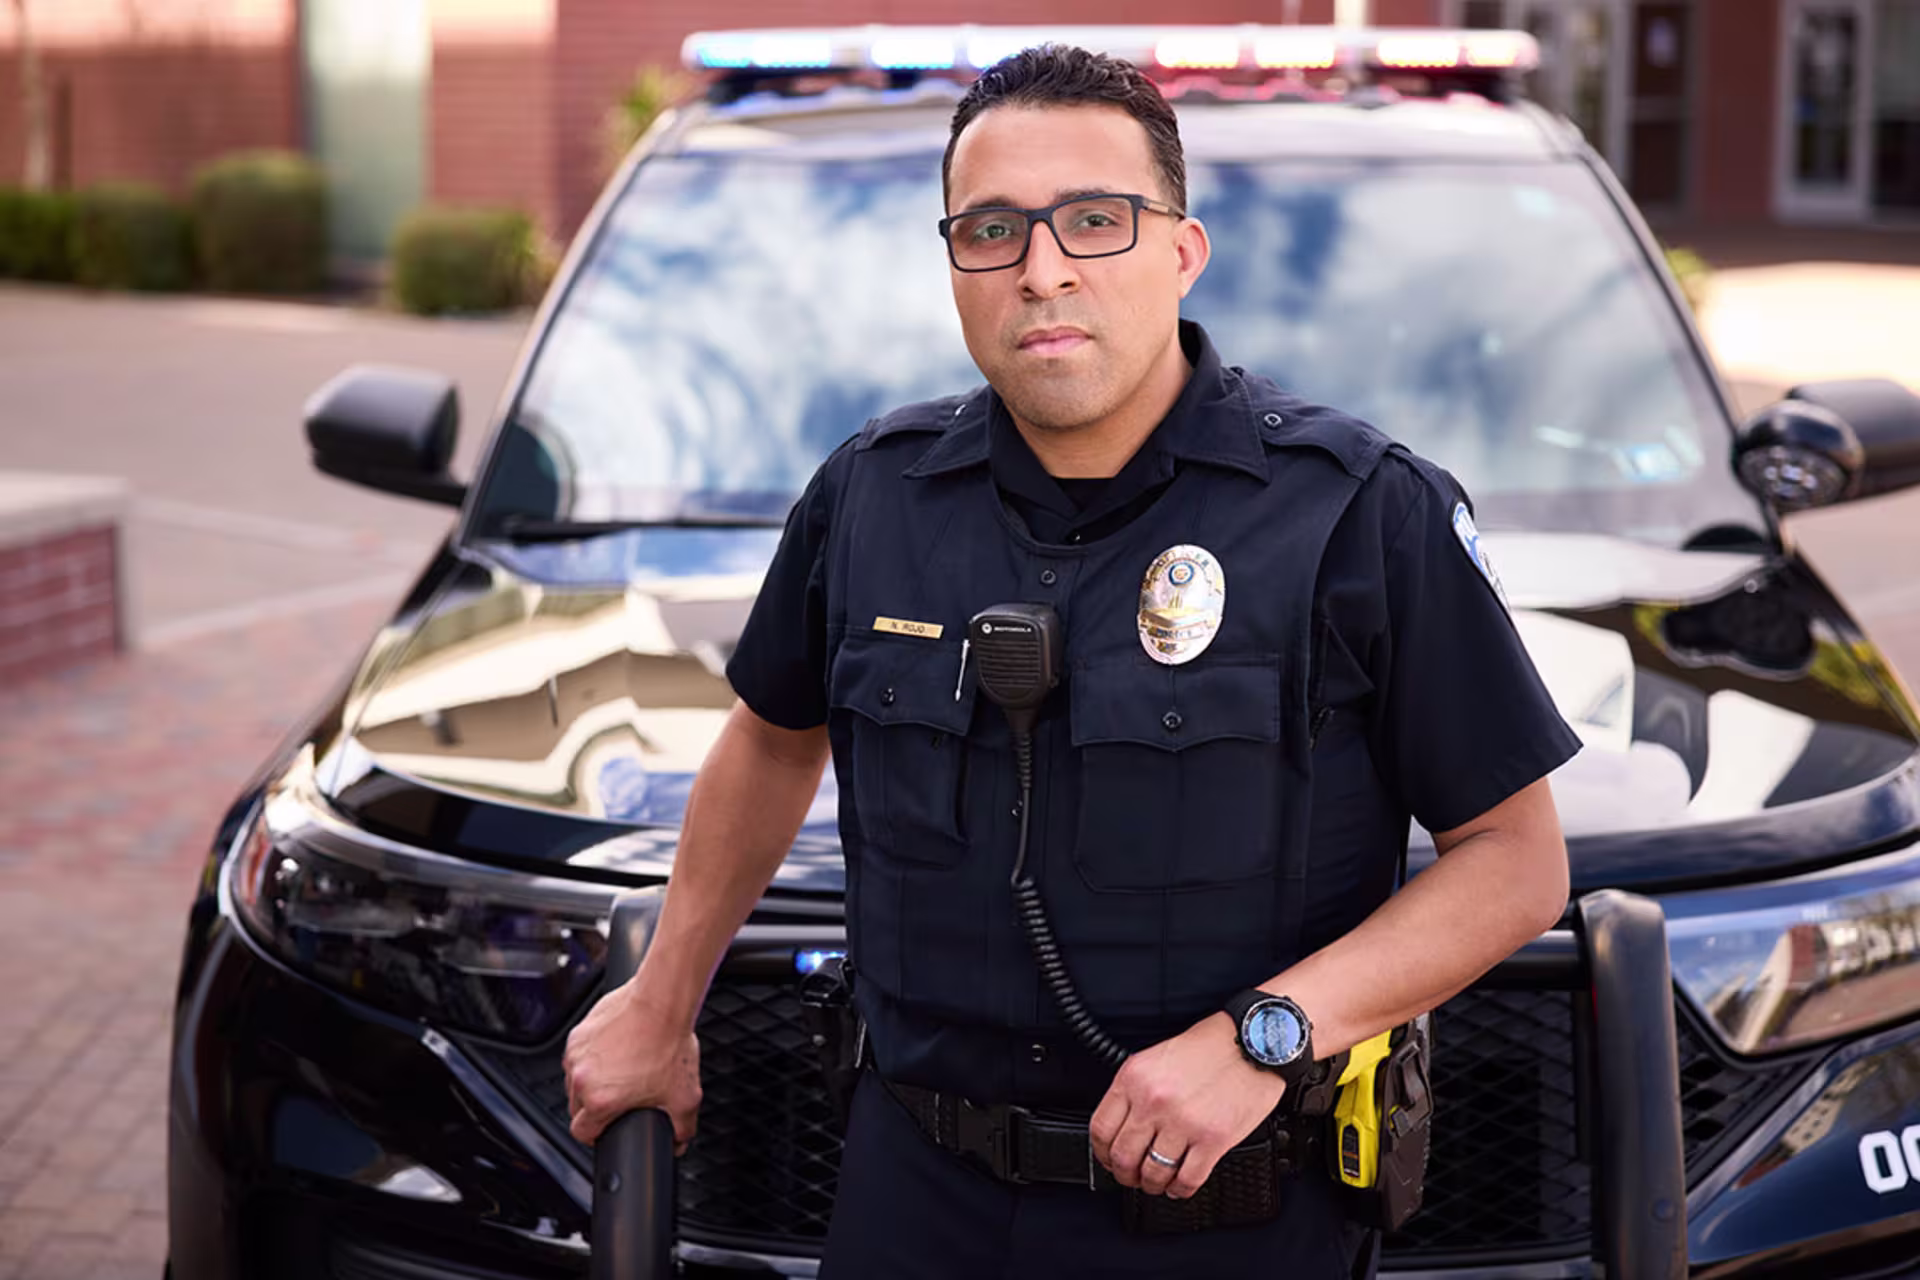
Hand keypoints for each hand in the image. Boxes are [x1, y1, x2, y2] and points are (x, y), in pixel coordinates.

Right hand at [562, 981, 702, 1153]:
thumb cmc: (669, 1044)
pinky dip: (593, 1058)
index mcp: (600, 1100)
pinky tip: (616, 1052)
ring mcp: (577, 1053)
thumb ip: (682, 1129)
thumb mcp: (685, 1098)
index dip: (596, 1135)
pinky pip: (579, 1055)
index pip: (581, 1133)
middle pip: (577, 1107)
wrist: (663, 1003)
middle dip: (595, 1108)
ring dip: (591, 1082)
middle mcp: (581, 1077)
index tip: (606, 1128)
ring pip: (575, 1080)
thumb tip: (678, 1144)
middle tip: (620, 1098)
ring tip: (620, 1072)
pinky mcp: (579, 1032)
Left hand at [1088, 1013, 1284, 1199]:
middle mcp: (1155, 1101)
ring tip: (1156, 1182)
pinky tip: (1179, 1186)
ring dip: (1151, 1185)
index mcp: (1135, 1078)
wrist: (1254, 1043)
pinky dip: (1180, 1190)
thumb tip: (1121, 1127)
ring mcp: (1184, 1122)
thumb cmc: (1211, 1047)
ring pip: (1153, 1173)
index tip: (1108, 1159)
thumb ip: (1135, 1090)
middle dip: (1124, 1174)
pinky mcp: (1213, 1139)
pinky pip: (1187, 1179)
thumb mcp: (1156, 1057)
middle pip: (1124, 1156)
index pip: (1101, 1129)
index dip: (1101, 1153)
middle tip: (1130, 1176)